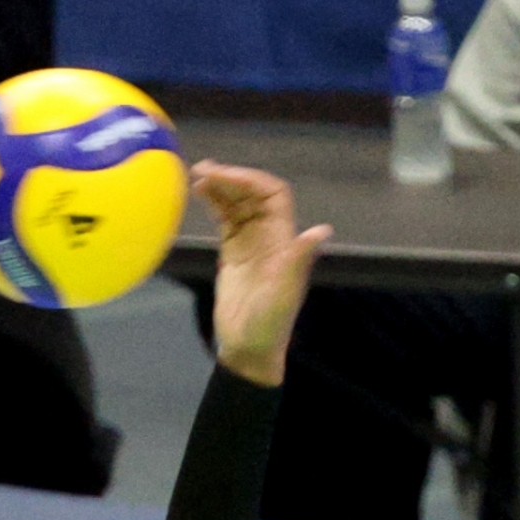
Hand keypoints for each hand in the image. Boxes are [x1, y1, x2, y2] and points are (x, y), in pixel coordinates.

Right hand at [191, 160, 330, 386]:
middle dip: (230, 178)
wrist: (249, 349)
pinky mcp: (232, 252)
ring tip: (197, 176)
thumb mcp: (285, 291)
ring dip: (219, 186)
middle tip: (204, 170)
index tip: (228, 177)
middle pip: (251, 194)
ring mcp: (250, 242)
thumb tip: (322, 230)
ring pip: (236, 203)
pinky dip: (213, 203)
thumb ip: (299, 258)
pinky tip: (199, 193)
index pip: (273, 194)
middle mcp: (268, 236)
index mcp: (284, 240)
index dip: (253, 180)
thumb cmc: (270, 323)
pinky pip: (223, 218)